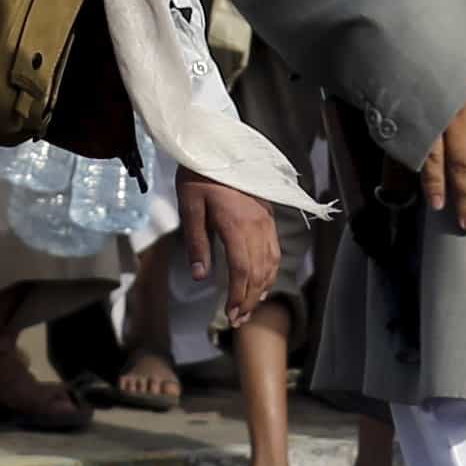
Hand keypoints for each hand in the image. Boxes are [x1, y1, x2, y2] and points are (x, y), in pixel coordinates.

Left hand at [178, 169, 279, 325]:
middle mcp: (258, 225)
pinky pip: (275, 249)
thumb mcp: (190, 208)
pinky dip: (271, 270)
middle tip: (238, 320)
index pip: (242, 270)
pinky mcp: (268, 214)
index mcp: (237, 224)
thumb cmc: (198, 175)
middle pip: (259, 271)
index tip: (230, 316)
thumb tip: (199, 276)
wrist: (216, 144)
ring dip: (262, 287)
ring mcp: (266, 219)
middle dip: (250, 299)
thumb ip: (197, 243)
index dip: (238, 296)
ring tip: (251, 307)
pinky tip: (262, 280)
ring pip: (272, 262)